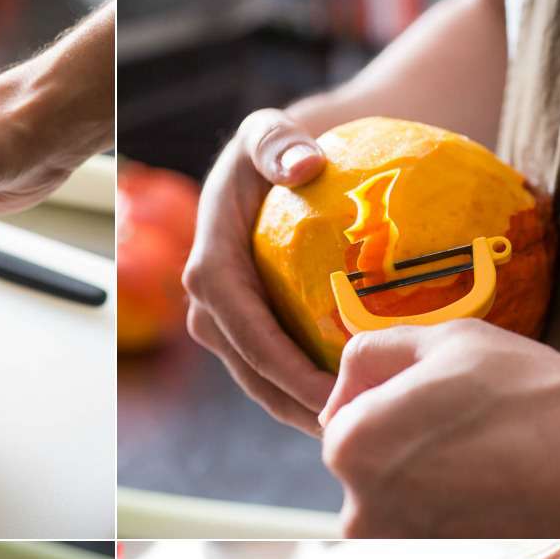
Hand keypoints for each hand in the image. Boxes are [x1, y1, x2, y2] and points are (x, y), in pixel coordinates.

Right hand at [182, 108, 337, 432]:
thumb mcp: (271, 131)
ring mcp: (225, 322)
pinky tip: (352, 405)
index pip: (242, 326)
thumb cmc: (277, 147)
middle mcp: (206, 301)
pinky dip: (305, 393)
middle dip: (293, 403)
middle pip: (249, 368)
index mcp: (208, 263)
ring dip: (299, 409)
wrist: (274, 163)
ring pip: (259, 380)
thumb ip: (278, 141)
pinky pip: (272, 372)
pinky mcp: (247, 331)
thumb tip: (304, 164)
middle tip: (350, 425)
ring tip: (353, 427)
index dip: (280, 365)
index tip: (328, 389)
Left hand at [320, 319, 559, 536]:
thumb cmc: (535, 397)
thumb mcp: (447, 339)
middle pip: (367, 456)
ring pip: (395, 489)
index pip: (345, 411)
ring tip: (490, 453)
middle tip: (475, 423)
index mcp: (351, 445)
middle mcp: (358, 507)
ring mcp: (395, 546)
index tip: (445, 394)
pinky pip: (424, 519)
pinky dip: (449, 503)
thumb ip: (375, 351)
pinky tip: (496, 484)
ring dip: (429, 470)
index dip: (395, 393)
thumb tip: (345, 383)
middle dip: (407, 436)